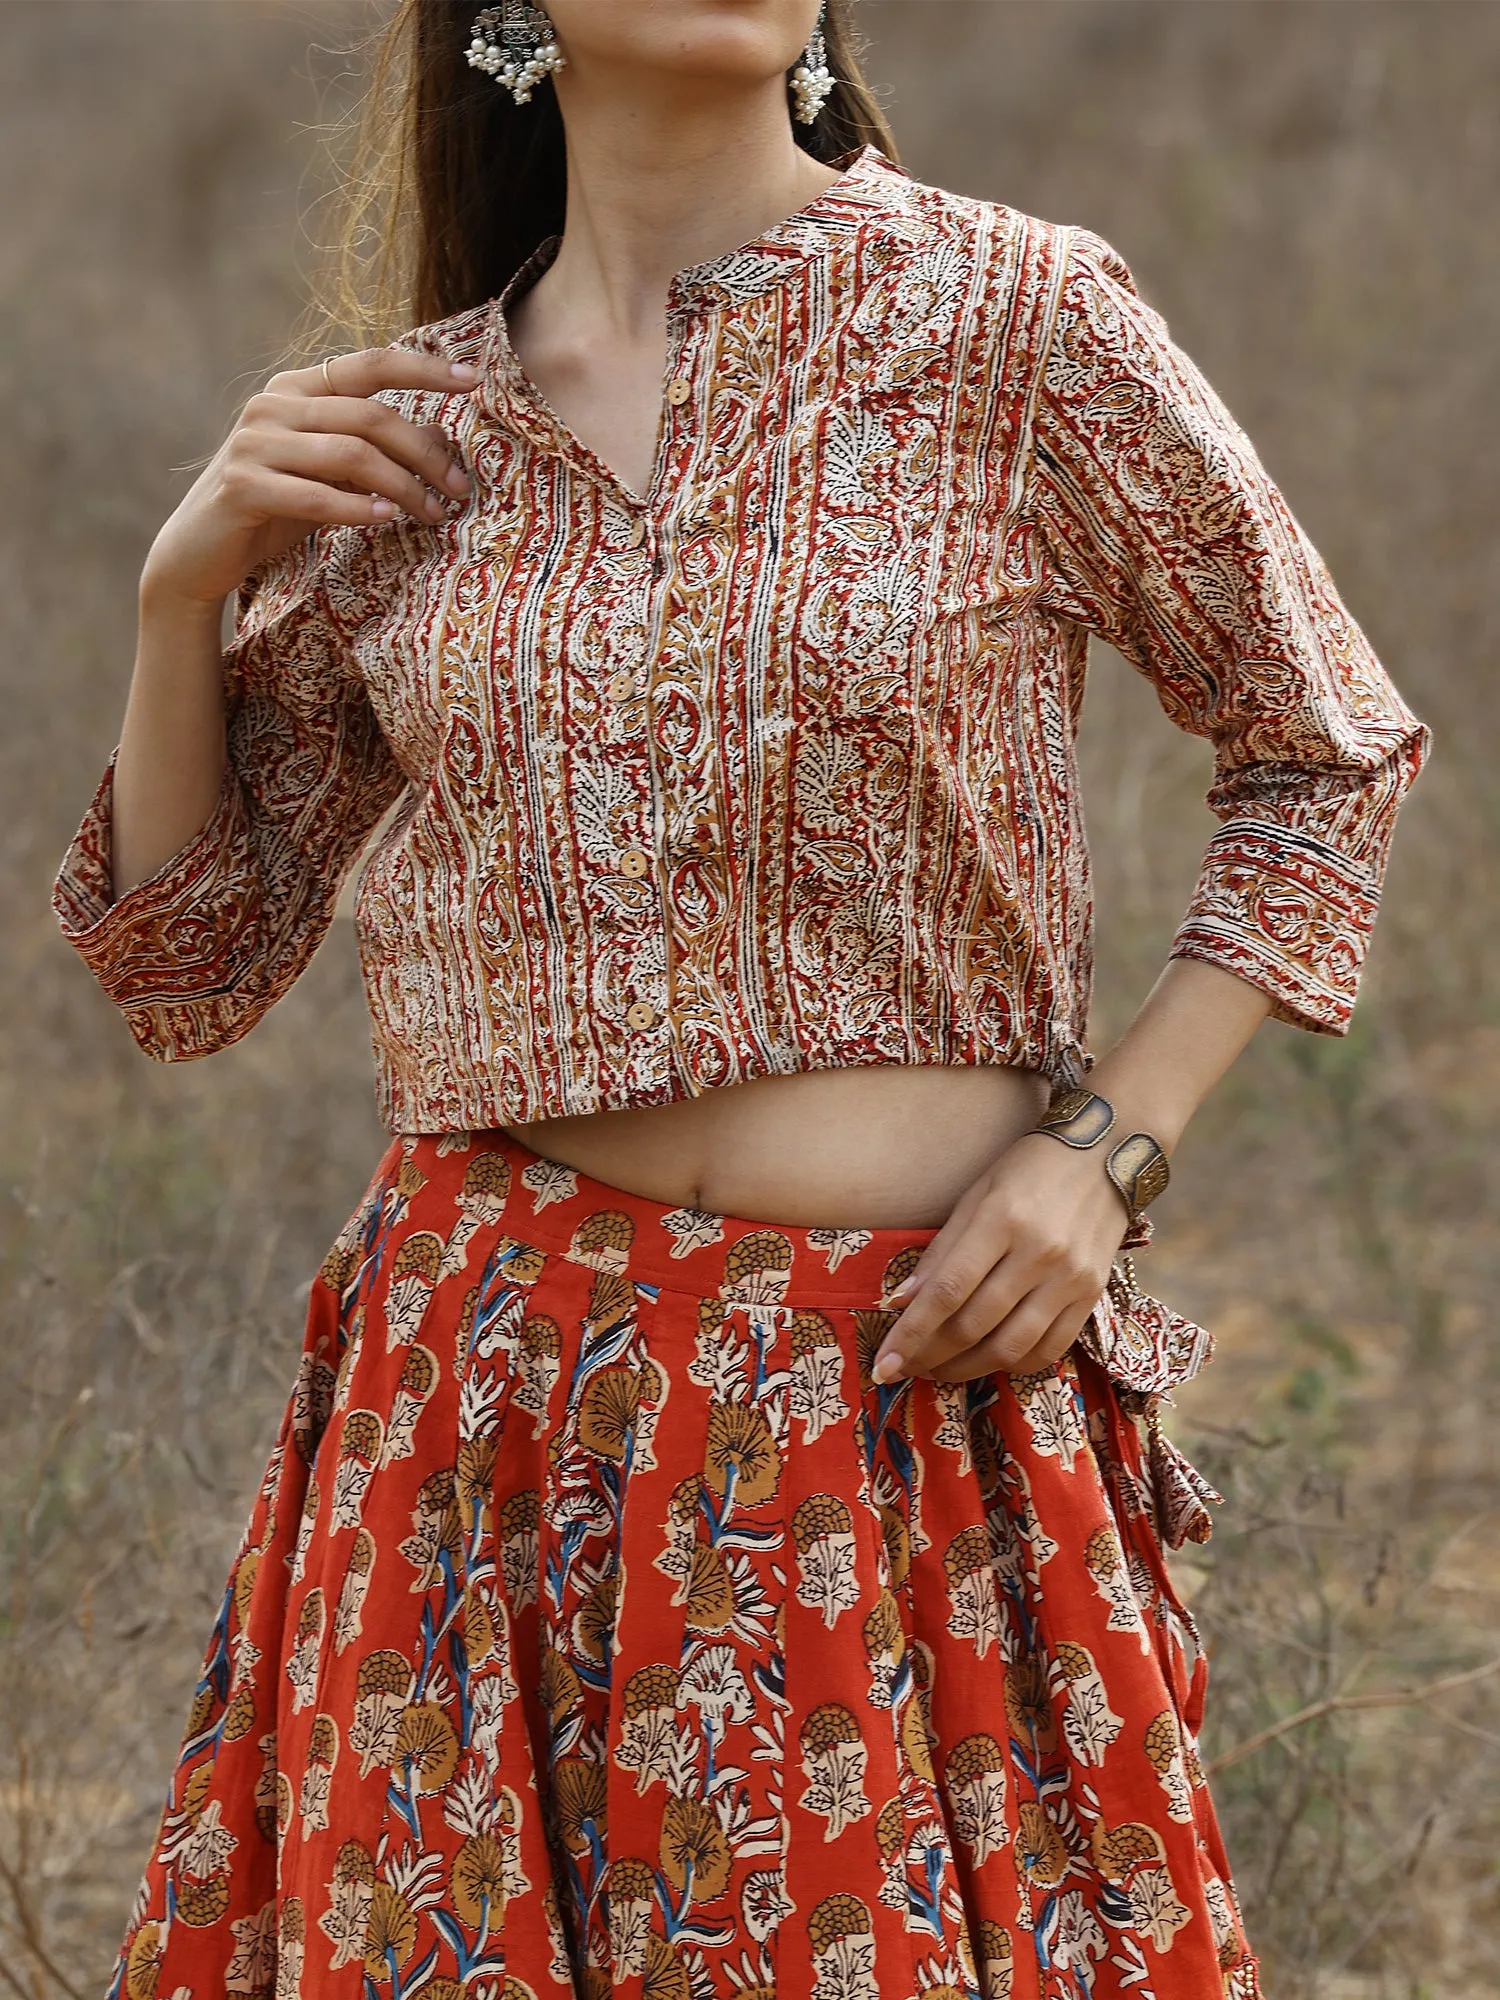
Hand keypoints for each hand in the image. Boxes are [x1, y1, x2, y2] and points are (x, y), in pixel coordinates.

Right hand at [140, 347, 481, 608]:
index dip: (423, 369)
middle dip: (424, 454)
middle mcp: (273, 404)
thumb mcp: (334, 474)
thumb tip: (442, 433)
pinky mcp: (242, 485)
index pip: (370, 364)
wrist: (200, 552)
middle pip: (370, 416)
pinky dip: (357, 507)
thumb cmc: (276, 508)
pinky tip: (385, 517)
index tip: (473, 380)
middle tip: (458, 490)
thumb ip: (377, 449)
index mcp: (297, 389)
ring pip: (350, 454)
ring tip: (432, 514)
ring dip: (402, 487)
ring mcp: (254, 443)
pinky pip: (316, 495)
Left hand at [871, 1132, 1129, 1383]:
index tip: (884, 1363)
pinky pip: (1049, 1349)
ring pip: (1010, 1346)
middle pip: (974, 1324)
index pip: (947, 1291)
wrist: (1108, 1152)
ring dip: (966, 1369)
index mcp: (1002, 1219)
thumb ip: (942, 1249)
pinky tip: (988, 1361)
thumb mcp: (976, 1193)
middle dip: (931, 1356)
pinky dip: (1013, 1365)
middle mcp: (1038, 1253)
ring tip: (939, 1371)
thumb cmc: (1030, 1167)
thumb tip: (901, 1301)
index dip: (911, 1333)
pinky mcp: (1093, 1295)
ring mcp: (1070, 1278)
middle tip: (905, 1367)